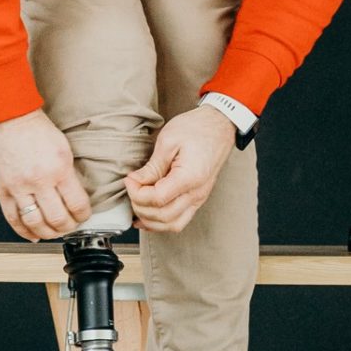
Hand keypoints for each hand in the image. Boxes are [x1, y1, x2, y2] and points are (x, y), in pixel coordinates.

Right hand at [0, 110, 91, 240]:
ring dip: (47, 233)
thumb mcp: (63, 148)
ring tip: (53, 232)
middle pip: (57, 219)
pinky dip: (23, 230)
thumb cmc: (35, 127)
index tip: (84, 216)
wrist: (7, 114)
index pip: (77, 204)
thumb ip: (66, 173)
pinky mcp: (1, 188)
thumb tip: (71, 196)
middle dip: (67, 227)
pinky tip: (32, 234)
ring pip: (35, 223)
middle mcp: (39, 180)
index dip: (83, 216)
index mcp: (59, 168)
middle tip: (70, 226)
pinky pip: (12, 218)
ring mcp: (18, 186)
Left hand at [124, 105, 236, 234]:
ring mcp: (199, 198)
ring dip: (150, 220)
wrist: (219, 126)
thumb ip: (152, 167)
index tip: (130, 179)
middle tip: (132, 188)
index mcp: (190, 177)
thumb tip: (136, 182)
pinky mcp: (198, 198)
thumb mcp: (168, 141)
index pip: (157, 199)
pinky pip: (179, 220)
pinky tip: (147, 216)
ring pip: (172, 225)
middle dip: (140, 207)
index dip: (137, 193)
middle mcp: (197, 193)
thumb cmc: (197, 129)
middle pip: (163, 216)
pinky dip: (161, 222)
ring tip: (137, 203)